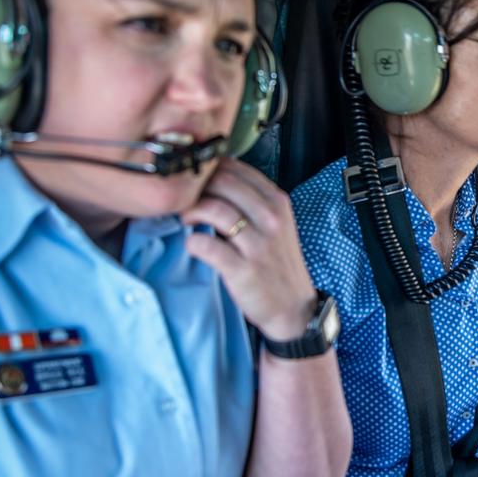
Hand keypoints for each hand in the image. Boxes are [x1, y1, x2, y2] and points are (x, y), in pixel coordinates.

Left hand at [181, 158, 316, 340]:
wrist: (292, 307)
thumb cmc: (276, 262)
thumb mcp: (275, 223)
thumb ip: (251, 201)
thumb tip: (211, 180)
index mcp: (277, 201)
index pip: (237, 169)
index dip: (209, 170)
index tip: (195, 181)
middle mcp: (271, 218)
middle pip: (224, 183)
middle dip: (197, 188)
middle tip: (184, 200)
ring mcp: (258, 244)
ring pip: (215, 209)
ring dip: (192, 211)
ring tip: (186, 219)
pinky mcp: (244, 269)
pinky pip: (207, 246)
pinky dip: (192, 242)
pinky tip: (192, 244)